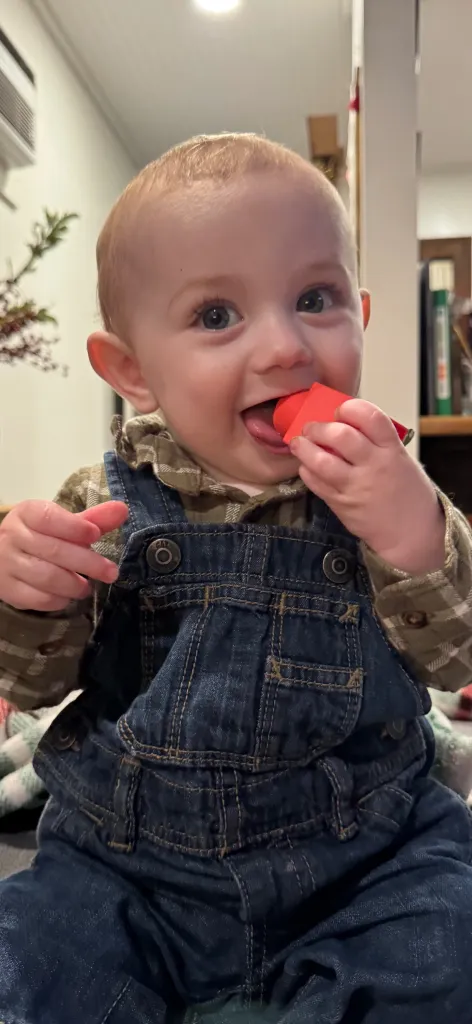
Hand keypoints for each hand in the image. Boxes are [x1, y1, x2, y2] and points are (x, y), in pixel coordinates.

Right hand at [0, 500, 128, 611]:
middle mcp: (12, 537)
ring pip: (48, 577)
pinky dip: (60, 599)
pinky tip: (68, 595)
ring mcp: (7, 564)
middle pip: (54, 550)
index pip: (48, 518)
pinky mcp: (8, 590)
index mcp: (26, 514)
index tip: (95, 535)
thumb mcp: (63, 523)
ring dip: (75, 585)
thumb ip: (93, 519)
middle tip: (110, 572)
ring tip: (87, 586)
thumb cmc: (41, 536)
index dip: (74, 527)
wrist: (4, 556)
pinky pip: (39, 598)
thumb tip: (122, 509)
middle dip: (88, 563)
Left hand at [290, 399, 444, 574]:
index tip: (340, 410)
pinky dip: (307, 471)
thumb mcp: (402, 461)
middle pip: (341, 436)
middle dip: (319, 427)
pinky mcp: (342, 505)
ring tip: (298, 443)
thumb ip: (377, 443)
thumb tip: (345, 424)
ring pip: (321, 461)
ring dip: (304, 448)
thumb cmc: (409, 494)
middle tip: (311, 427)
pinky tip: (306, 465)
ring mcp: (356, 487)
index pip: (371, 417)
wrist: (412, 534)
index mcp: (392, 450)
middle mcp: (374, 466)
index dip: (350, 408)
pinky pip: (316, 484)